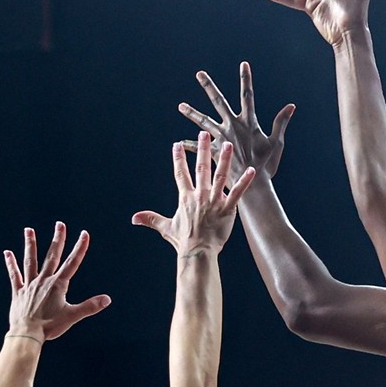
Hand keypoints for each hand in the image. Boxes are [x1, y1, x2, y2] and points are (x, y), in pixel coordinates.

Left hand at [4, 222, 111, 340]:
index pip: (72, 262)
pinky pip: (14, 275)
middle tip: (60, 224)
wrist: (27, 334)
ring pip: (30, 260)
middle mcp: (44, 280)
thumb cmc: (50, 326)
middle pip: (52, 256)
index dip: (80, 247)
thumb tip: (107, 299)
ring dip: (30, 244)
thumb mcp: (72, 316)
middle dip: (58, 239)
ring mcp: (30, 284)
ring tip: (28, 230)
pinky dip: (11, 264)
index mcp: (58, 285)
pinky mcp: (18, 292)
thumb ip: (90, 306)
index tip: (84, 234)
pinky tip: (7, 253)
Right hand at [132, 131, 255, 253]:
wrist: (198, 252)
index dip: (178, 159)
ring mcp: (214, 202)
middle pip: (201, 168)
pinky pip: (237, 193)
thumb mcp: (165, 228)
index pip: (181, 174)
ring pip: (220, 176)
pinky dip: (244, 182)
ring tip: (228, 145)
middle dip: (203, 150)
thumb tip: (133, 218)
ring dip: (224, 160)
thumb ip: (150, 219)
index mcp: (185, 198)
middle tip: (204, 134)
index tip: (177, 144)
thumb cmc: (183, 241)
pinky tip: (252, 170)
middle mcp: (199, 196)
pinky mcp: (227, 209)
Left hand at [178, 61, 293, 184]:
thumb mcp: (277, 142)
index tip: (243, 63)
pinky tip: (179, 143)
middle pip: (218, 101)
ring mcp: (221, 138)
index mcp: (248, 122)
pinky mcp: (214, 151)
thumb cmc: (266, 164)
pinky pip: (199, 147)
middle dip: (209, 86)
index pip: (247, 95)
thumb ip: (281, 122)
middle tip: (199, 74)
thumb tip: (291, 106)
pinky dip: (190, 145)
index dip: (246, 78)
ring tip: (180, 106)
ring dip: (192, 113)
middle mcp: (232, 126)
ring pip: (203, 121)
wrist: (253, 184)